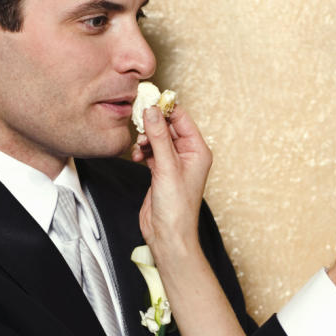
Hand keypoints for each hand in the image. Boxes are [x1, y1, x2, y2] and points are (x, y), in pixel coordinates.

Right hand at [134, 105, 212, 258]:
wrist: (168, 235)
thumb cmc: (177, 208)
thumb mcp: (166, 167)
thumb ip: (158, 137)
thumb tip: (151, 111)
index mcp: (198, 151)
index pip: (182, 118)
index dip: (166, 108)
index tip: (148, 100)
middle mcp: (188, 155)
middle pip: (169, 126)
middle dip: (153, 124)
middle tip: (138, 122)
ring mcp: (174, 163)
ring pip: (158, 138)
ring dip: (146, 138)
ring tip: (139, 146)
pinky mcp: (161, 171)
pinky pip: (151, 151)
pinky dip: (143, 150)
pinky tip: (137, 155)